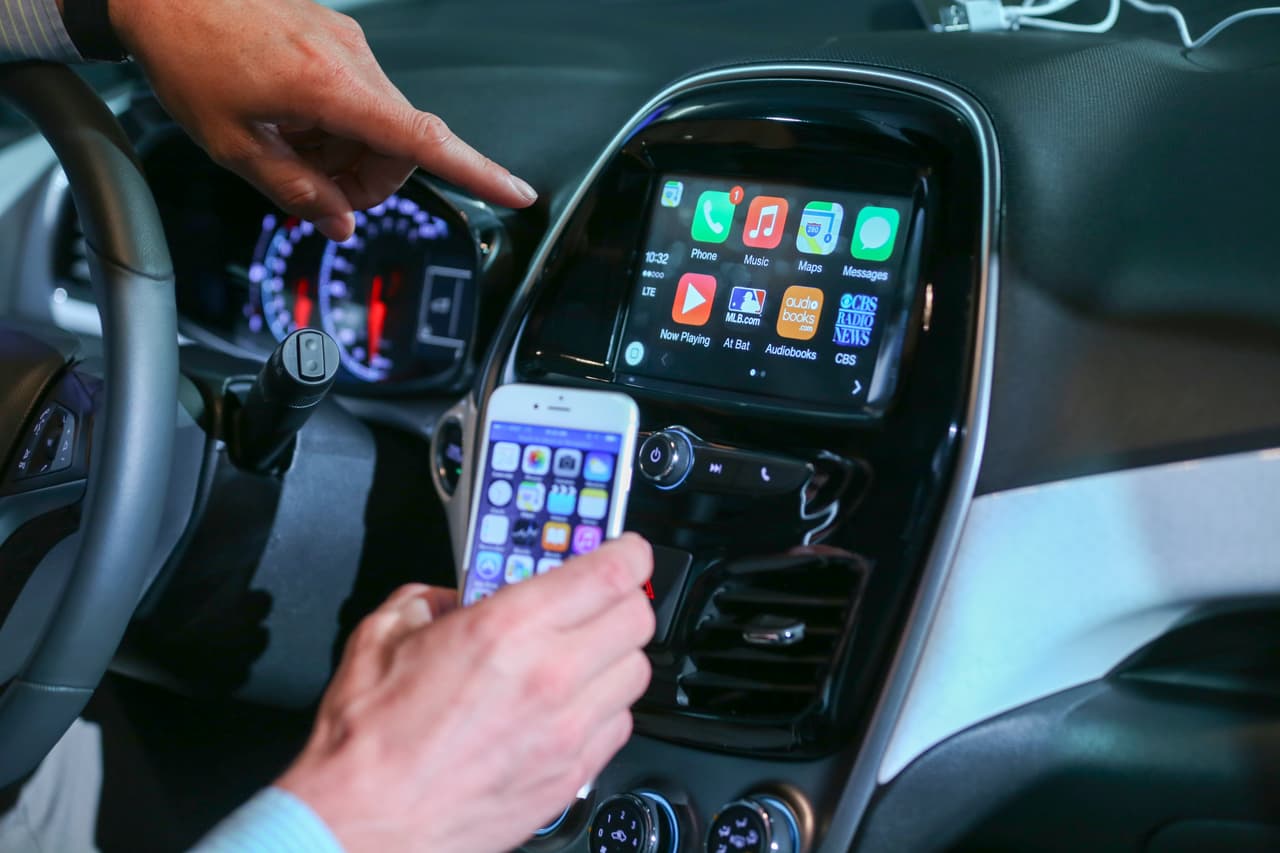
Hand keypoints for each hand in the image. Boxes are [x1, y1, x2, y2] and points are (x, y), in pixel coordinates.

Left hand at [109, 0, 535, 240]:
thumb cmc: (186, 53)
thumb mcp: (231, 144)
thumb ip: (295, 190)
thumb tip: (337, 221)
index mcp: (330, 87)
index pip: (424, 141)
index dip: (478, 173)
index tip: (516, 194)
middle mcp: (351, 59)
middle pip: (400, 144)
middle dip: (369, 180)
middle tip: (318, 194)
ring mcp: (345, 42)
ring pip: (377, 122)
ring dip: (345, 151)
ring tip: (286, 146)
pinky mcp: (332, 33)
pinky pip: (354, 94)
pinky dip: (332, 121)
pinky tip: (286, 119)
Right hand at [276, 534, 655, 852]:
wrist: (363, 824)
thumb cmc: (369, 742)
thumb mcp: (381, 636)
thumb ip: (428, 599)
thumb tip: (452, 594)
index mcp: (506, 628)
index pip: (612, 573)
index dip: (629, 553)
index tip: (625, 551)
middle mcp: (549, 675)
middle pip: (637, 618)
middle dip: (621, 601)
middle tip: (595, 602)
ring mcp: (567, 730)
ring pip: (636, 672)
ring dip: (615, 656)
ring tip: (580, 656)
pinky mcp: (572, 775)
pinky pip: (620, 724)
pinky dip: (605, 708)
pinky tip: (569, 706)